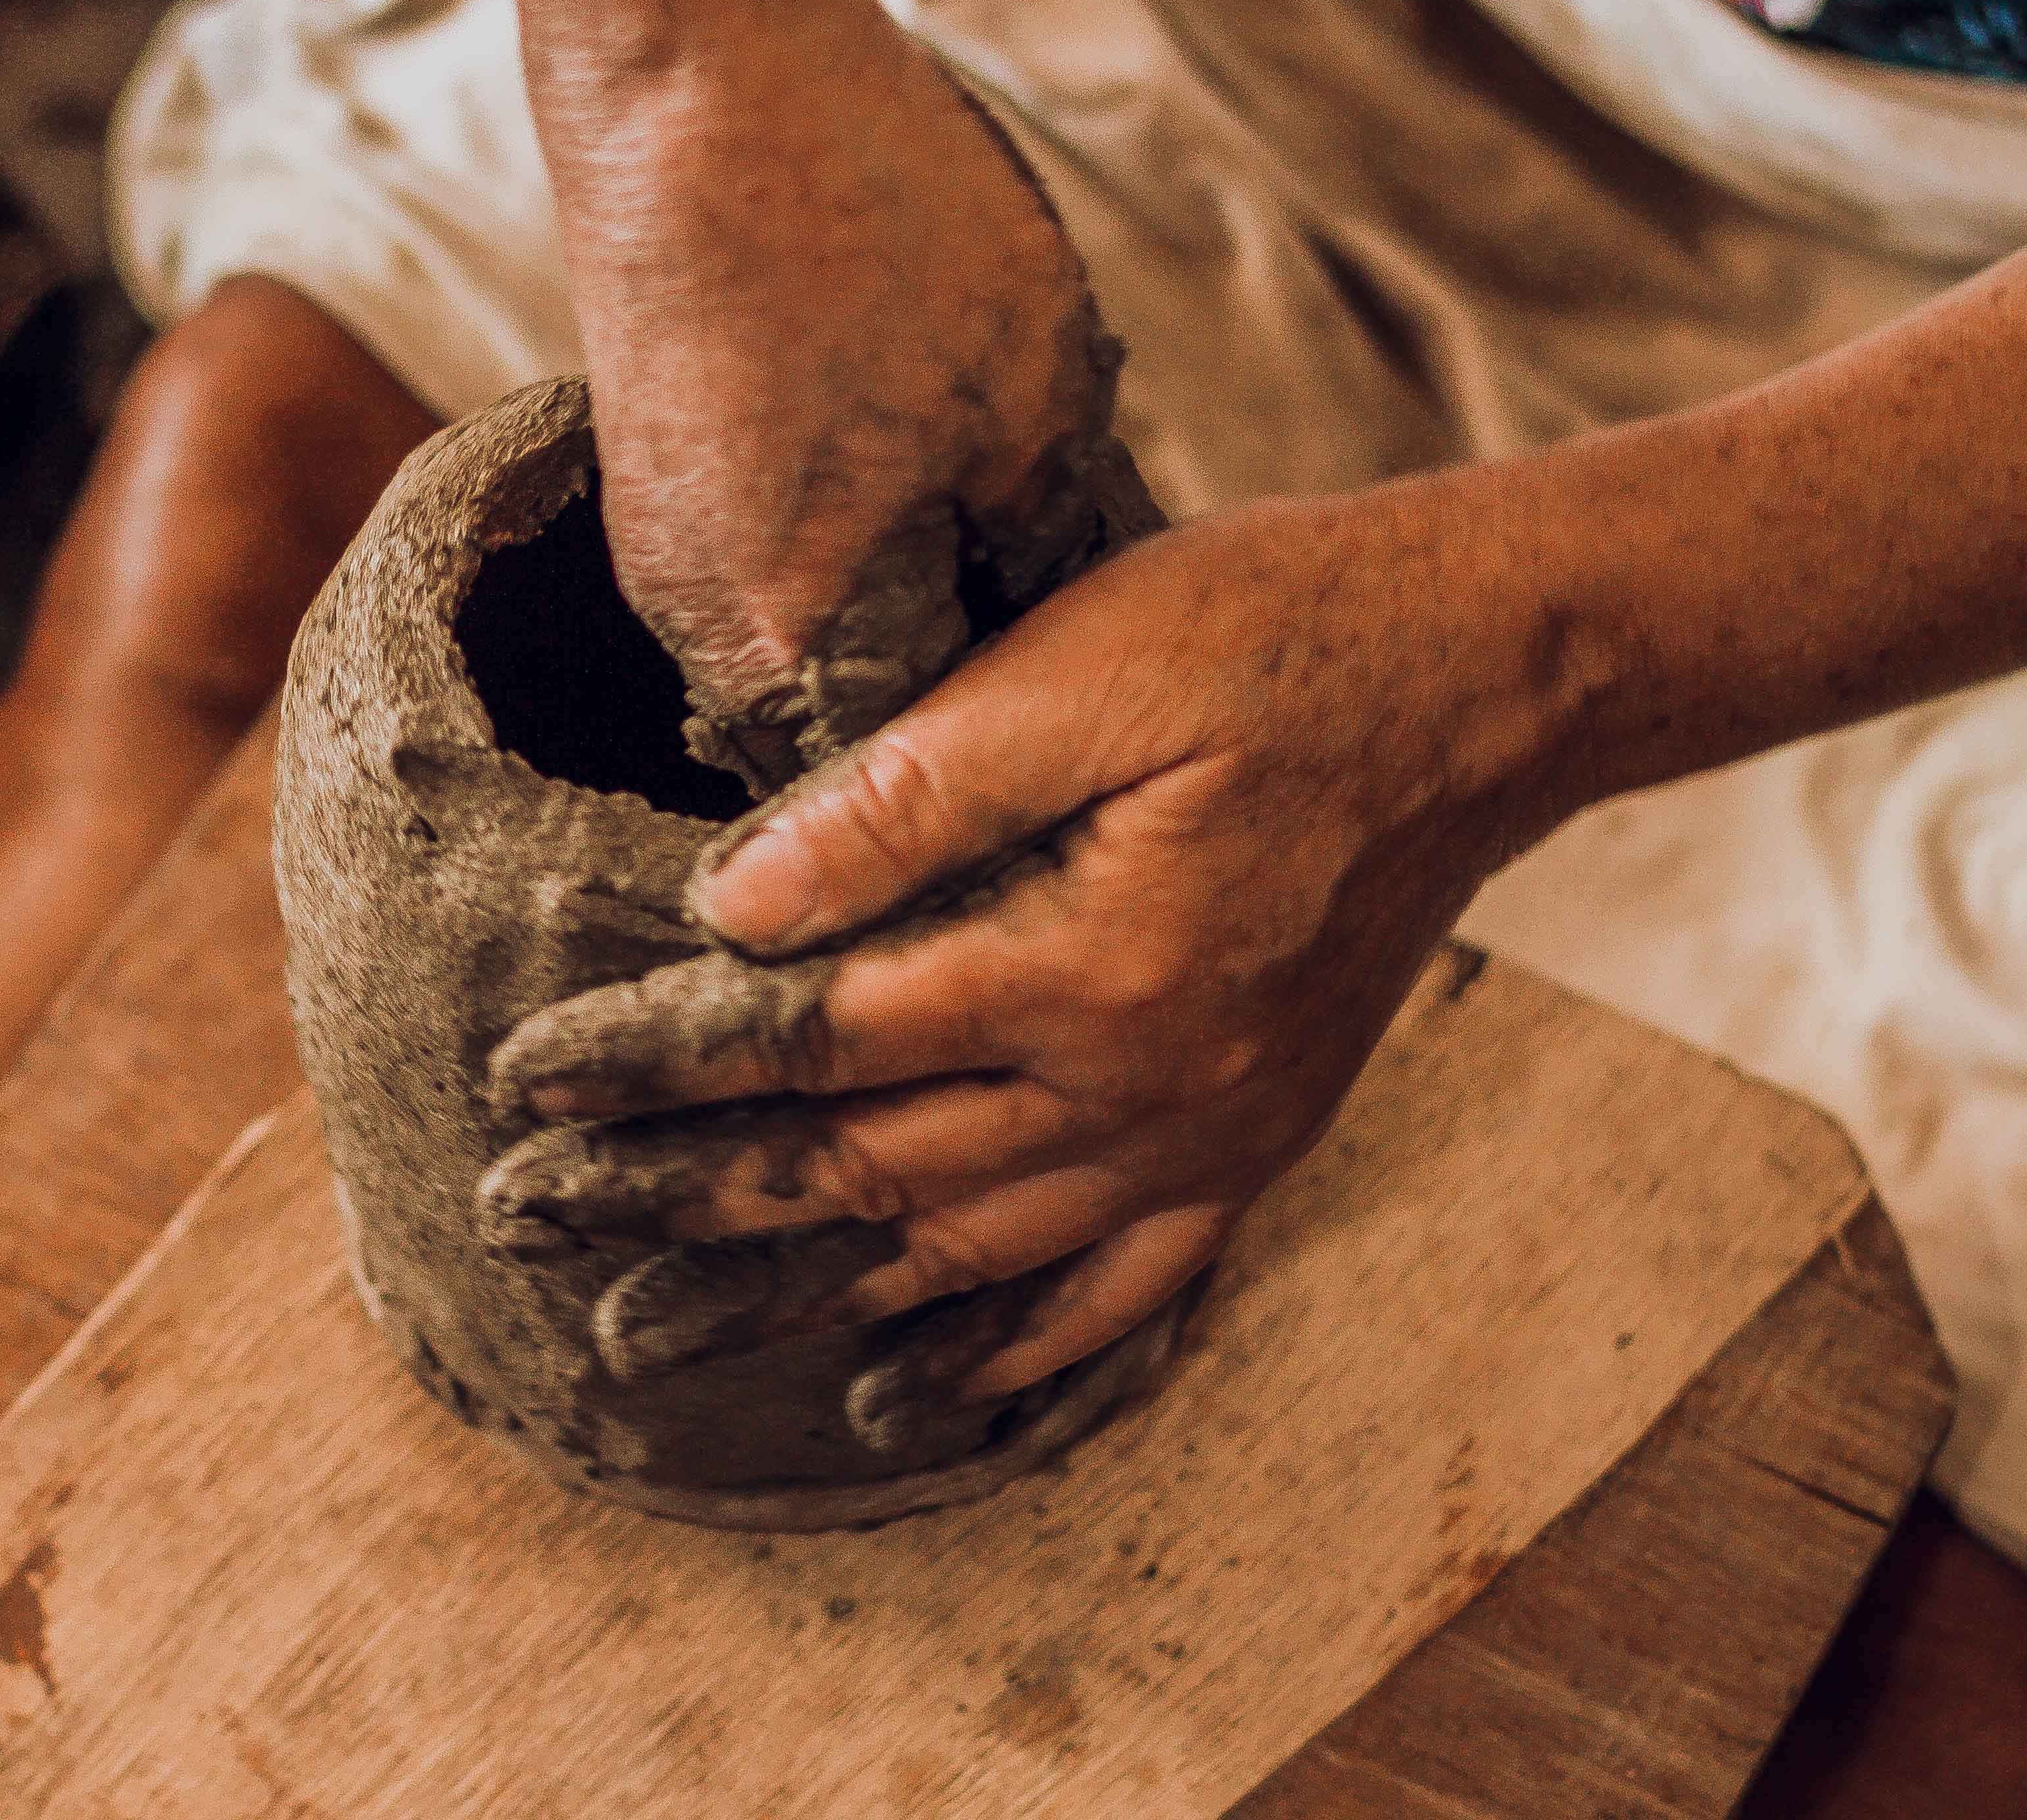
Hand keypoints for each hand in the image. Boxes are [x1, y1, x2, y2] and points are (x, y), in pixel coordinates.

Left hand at [476, 474, 1596, 1410]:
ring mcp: (1209, 1134)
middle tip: (527, 1233)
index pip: (811, 1038)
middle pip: (863, 1170)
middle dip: (682, 1203)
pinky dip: (1010, 1356)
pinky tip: (916, 1399)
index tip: (524, 1088)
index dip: (654, 1066)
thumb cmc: (1286, 628)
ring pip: (966, 1254)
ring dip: (805, 1298)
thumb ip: (903, 796)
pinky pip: (1119, 1294)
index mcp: (1086, 965)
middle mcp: (1144, 1088)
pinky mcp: (1257, 1139)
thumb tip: (730, 902)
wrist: (1502, 673)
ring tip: (658, 1340)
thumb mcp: (1087, 665)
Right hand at [531, 0, 1138, 782]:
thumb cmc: (859, 209)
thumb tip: (1068, 613)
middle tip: (1095, 626)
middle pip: (868, 706)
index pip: (929, 772)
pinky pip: (779, 541)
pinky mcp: (656, 463)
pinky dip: (862, 514)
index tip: (1120, 732)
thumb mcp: (1029, 385)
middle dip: (979, 669)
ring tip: (1013, 506)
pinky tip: (922, 433)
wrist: (684, 48)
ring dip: (922, 583)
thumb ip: (1047, 534)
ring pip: (825, 617)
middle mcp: (697, 624)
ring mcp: (663, 544)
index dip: (1037, 755)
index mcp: (790, 643)